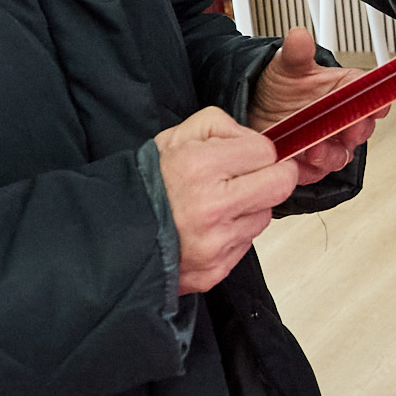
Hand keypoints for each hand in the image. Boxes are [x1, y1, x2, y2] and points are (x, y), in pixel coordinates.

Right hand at [156, 106, 302, 291]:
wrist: (114, 232)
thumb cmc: (149, 182)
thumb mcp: (176, 136)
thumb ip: (221, 125)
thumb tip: (255, 140)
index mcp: (200, 167)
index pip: (265, 151)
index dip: (257, 150)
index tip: (246, 155)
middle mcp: (211, 208)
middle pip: (281, 185)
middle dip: (273, 176)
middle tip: (254, 176)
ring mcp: (215, 244)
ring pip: (264, 216)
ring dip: (250, 207)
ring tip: (219, 204)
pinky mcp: (216, 270)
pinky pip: (246, 244)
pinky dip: (235, 233)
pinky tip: (210, 227)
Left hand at [244, 22, 379, 181]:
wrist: (255, 109)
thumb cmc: (279, 86)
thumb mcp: (287, 65)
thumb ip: (297, 53)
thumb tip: (299, 37)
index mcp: (346, 91)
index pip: (373, 96)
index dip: (378, 101)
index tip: (378, 105)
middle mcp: (343, 119)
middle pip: (362, 128)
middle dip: (356, 131)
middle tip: (348, 129)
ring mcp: (329, 142)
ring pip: (341, 154)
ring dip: (330, 154)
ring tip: (314, 150)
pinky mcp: (311, 164)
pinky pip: (316, 172)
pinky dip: (308, 170)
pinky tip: (297, 162)